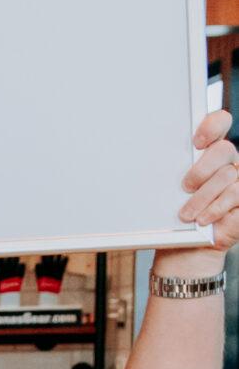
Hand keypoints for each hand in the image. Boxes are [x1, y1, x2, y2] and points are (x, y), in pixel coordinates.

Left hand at [173, 104, 238, 251]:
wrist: (188, 246)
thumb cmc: (178, 217)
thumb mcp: (167, 192)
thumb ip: (165, 173)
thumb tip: (139, 159)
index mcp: (209, 152)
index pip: (220, 123)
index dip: (213, 125)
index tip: (196, 142)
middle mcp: (228, 162)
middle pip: (224, 149)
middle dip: (202, 168)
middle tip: (185, 186)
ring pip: (228, 175)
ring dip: (203, 197)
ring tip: (186, 213)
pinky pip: (235, 194)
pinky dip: (215, 208)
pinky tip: (203, 219)